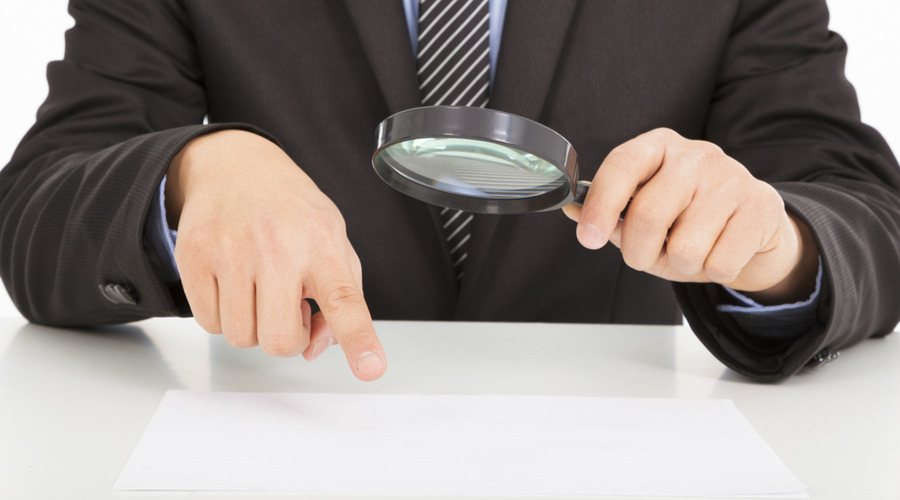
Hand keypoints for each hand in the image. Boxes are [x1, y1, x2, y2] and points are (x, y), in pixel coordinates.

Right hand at [166, 130, 385, 380]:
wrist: (236, 165)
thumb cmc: (291, 212)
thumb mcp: (333, 241)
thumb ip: (340, 298)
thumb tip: (317, 345)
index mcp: (322, 244)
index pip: (344, 300)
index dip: (358, 339)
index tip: (371, 368)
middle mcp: (278, 247)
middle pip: (280, 341)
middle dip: (287, 338)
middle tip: (289, 308)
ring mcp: (232, 251)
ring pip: (241, 337)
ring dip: (253, 326)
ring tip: (260, 290)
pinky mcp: (195, 256)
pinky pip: (208, 323)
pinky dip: (223, 315)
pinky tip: (234, 285)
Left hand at [563, 128, 818, 303]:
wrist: (753, 230)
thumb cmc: (689, 220)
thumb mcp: (646, 217)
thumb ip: (612, 216)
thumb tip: (572, 210)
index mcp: (659, 146)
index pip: (622, 165)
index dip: (601, 205)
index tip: (589, 238)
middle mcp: (696, 154)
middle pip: (648, 215)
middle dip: (638, 252)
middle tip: (645, 256)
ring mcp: (732, 176)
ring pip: (685, 247)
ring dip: (681, 265)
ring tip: (692, 251)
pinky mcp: (761, 205)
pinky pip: (720, 262)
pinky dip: (713, 271)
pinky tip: (720, 251)